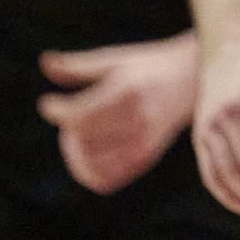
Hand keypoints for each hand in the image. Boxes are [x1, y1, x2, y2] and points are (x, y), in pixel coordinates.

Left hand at [39, 35, 199, 195]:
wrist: (194, 81)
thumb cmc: (149, 66)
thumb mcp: (116, 59)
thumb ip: (78, 65)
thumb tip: (45, 62)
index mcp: (127, 91)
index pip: (78, 115)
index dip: (55, 111)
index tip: (48, 104)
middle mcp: (137, 119)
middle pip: (81, 140)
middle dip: (66, 131)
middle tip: (70, 118)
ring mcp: (144, 142)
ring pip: (90, 164)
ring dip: (74, 153)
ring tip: (80, 137)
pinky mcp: (146, 157)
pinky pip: (105, 180)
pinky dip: (89, 172)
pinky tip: (89, 153)